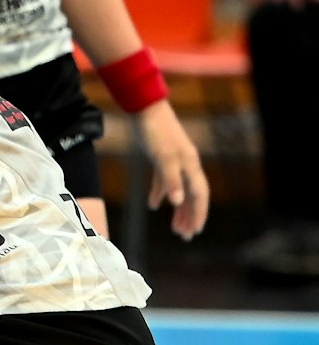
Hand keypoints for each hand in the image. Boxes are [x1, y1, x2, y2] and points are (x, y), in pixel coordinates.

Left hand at [135, 100, 208, 238]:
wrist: (144, 108)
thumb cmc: (155, 132)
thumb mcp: (162, 157)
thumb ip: (170, 180)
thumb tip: (178, 203)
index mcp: (191, 165)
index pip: (199, 195)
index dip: (199, 214)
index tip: (195, 231)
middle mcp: (187, 165)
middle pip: (192, 196)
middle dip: (190, 217)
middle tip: (185, 236)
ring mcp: (175, 161)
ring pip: (179, 191)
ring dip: (177, 209)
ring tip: (174, 228)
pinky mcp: (161, 157)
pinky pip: (164, 181)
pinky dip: (160, 193)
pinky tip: (154, 206)